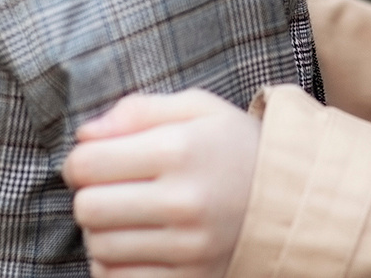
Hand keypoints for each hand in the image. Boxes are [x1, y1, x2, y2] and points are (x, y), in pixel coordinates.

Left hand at [63, 89, 260, 277]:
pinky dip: (115, 265)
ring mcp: (189, 247)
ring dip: (101, 231)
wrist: (293, 199)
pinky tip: (135, 244)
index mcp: (181, 150)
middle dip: (87, 196)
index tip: (90, 161)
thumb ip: (138, 110)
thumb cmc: (235, 147)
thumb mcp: (197, 109)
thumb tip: (85, 134)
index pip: (90, 163)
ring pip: (99, 248)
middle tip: (106, 189)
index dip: (77, 161)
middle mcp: (184, 201)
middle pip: (88, 209)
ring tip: (126, 215)